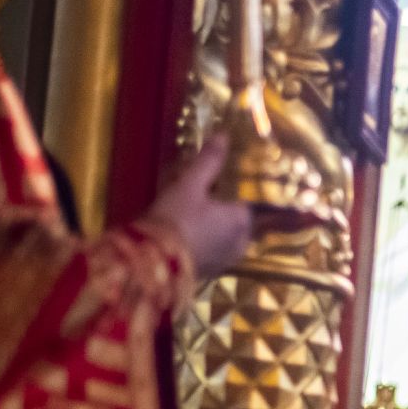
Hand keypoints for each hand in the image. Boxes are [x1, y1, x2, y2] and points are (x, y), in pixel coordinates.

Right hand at [139, 135, 252, 280]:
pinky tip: (192, 234)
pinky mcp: (212, 272)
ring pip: (230, 237)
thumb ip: (208, 162)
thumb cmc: (175, 219)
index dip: (242, 194)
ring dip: (219, 228)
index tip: (231, 188)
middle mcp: (242, 242)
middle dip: (231, 212)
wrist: (153, 263)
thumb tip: (223, 136)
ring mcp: (228, 259)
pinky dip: (209, 241)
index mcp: (242, 219)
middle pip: (243, 221)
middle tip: (213, 200)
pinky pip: (216, 251)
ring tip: (200, 215)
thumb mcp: (189, 185)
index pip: (253, 203)